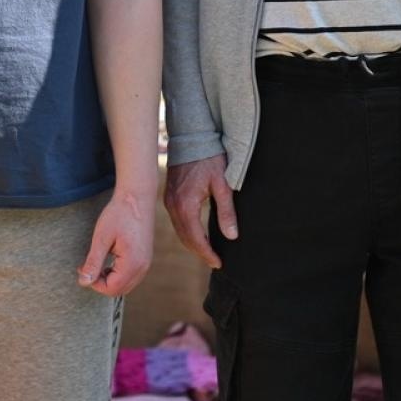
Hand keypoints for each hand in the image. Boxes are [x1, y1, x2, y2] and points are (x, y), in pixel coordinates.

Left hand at [79, 189, 153, 296]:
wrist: (137, 196)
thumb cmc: (119, 214)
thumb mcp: (101, 238)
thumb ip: (93, 262)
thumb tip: (83, 283)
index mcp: (133, 264)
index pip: (111, 289)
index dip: (94, 283)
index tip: (82, 268)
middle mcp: (143, 267)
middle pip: (119, 290)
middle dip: (101, 282)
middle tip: (86, 265)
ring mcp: (146, 263)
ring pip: (125, 284)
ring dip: (109, 278)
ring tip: (96, 261)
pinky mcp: (145, 257)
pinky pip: (131, 275)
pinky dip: (118, 273)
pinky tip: (108, 258)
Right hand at [163, 154, 235, 269]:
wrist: (191, 137)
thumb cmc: (209, 158)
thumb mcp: (223, 184)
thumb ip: (226, 211)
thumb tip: (231, 236)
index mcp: (186, 205)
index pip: (196, 239)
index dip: (207, 254)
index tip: (218, 263)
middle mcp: (173, 205)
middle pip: (185, 238)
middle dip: (199, 252)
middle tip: (214, 261)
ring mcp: (168, 200)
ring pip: (179, 230)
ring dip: (192, 243)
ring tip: (207, 251)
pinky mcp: (168, 195)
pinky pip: (176, 220)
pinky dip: (186, 231)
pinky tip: (196, 233)